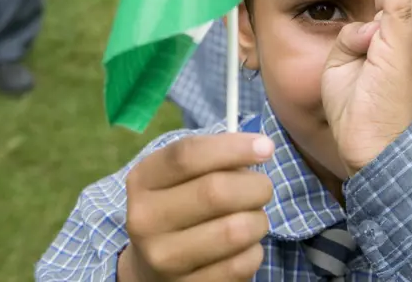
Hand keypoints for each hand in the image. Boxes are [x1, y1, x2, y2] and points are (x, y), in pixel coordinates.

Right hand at [118, 134, 273, 281]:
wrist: (153, 265)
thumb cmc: (180, 202)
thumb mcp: (182, 174)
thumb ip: (213, 156)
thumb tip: (260, 148)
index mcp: (144, 180)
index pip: (188, 155)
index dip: (233, 147)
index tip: (267, 146)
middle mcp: (145, 219)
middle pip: (216, 192)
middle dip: (255, 186)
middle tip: (263, 187)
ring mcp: (163, 259)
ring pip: (235, 230)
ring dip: (258, 219)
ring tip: (253, 216)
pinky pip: (242, 263)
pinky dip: (254, 250)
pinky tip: (243, 245)